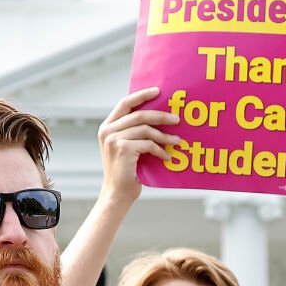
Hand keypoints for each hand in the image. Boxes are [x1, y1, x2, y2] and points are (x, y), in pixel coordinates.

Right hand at [95, 88, 180, 203]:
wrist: (117, 194)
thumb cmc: (127, 172)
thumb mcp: (127, 148)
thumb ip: (134, 133)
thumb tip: (159, 119)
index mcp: (107, 127)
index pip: (124, 104)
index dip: (141, 96)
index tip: (158, 91)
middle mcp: (107, 130)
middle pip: (139, 115)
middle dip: (161, 116)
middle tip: (177, 119)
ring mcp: (113, 139)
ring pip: (146, 129)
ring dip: (165, 136)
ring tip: (178, 142)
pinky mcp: (122, 149)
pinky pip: (148, 144)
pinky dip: (161, 150)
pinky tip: (168, 157)